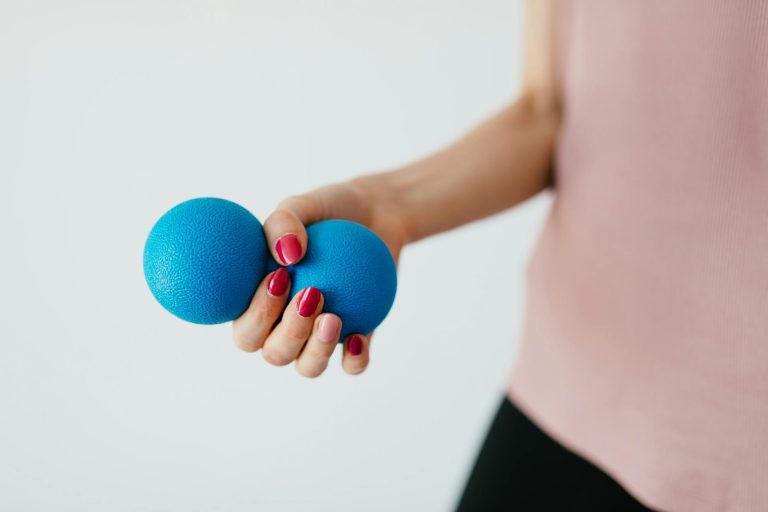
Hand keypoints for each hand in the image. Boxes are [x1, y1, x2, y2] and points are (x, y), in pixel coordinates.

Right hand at [232, 179, 405, 376]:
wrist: (375, 215)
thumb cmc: (329, 210)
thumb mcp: (303, 205)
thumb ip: (283, 223)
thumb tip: (285, 256)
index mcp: (258, 303)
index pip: (245, 328)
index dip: (254, 316)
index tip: (279, 278)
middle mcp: (284, 327)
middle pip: (274, 354)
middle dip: (288, 334)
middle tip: (312, 295)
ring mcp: (319, 338)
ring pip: (309, 366)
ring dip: (317, 351)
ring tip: (334, 318)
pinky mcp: (357, 339)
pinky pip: (352, 364)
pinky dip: (354, 359)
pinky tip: (359, 339)